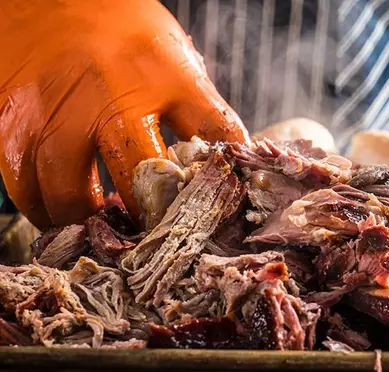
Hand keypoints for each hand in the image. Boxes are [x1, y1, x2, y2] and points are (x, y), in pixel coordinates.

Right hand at [0, 0, 248, 228]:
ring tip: (102, 227)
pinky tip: (61, 210)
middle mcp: (112, 92)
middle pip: (141, 176)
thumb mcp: (171, 53)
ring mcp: (57, 108)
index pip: (214, 134)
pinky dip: (44, 209)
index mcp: (167, 73)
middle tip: (153, 232)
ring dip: (88, 222)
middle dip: (152, 214)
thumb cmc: (118, 28)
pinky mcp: (13, 120)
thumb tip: (214, 162)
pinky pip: (24, 186)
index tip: (220, 203)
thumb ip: (191, 105)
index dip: (223, 176)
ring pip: (69, 193)